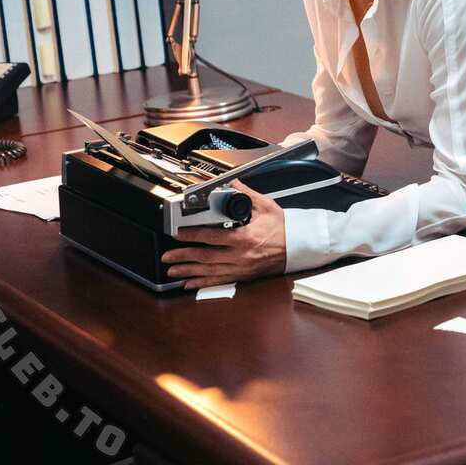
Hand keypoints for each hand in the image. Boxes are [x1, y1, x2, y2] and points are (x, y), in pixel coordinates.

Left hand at [160, 179, 286, 289]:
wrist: (299, 246)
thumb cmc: (283, 228)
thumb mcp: (265, 206)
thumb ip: (246, 194)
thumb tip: (232, 182)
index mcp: (244, 237)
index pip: (212, 236)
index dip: (193, 235)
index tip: (178, 233)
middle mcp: (240, 255)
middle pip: (206, 257)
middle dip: (184, 256)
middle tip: (167, 255)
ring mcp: (241, 267)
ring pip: (209, 271)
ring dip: (189, 271)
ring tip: (172, 271)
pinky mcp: (243, 275)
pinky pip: (220, 281)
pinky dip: (203, 283)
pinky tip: (190, 284)